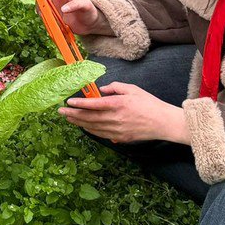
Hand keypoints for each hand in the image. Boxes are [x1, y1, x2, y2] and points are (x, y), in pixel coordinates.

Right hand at [36, 0, 107, 36]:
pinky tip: (55, 29)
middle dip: (40, 4)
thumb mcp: (85, 6)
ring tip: (55, 22)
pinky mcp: (55, 20)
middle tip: (42, 10)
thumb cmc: (90, 11)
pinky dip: (48, 25)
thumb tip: (63, 9)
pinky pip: (47, 22)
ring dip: (44, 16)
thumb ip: (75, 5)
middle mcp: (57, 1)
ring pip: (43, 11)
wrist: (90, 24)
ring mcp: (55, 11)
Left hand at [58, 82, 185, 142]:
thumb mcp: (133, 89)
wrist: (163, 123)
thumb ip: (115, 87)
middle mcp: (115, 118)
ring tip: (68, 119)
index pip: (93, 105)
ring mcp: (117, 130)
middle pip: (89, 118)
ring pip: (92, 128)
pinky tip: (83, 127)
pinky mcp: (120, 137)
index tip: (68, 103)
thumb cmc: (149, 104)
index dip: (79, 104)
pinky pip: (101, 134)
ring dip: (78, 123)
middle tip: (60, 112)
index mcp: (118, 104)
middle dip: (73, 115)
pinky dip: (90, 131)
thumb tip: (102, 90)